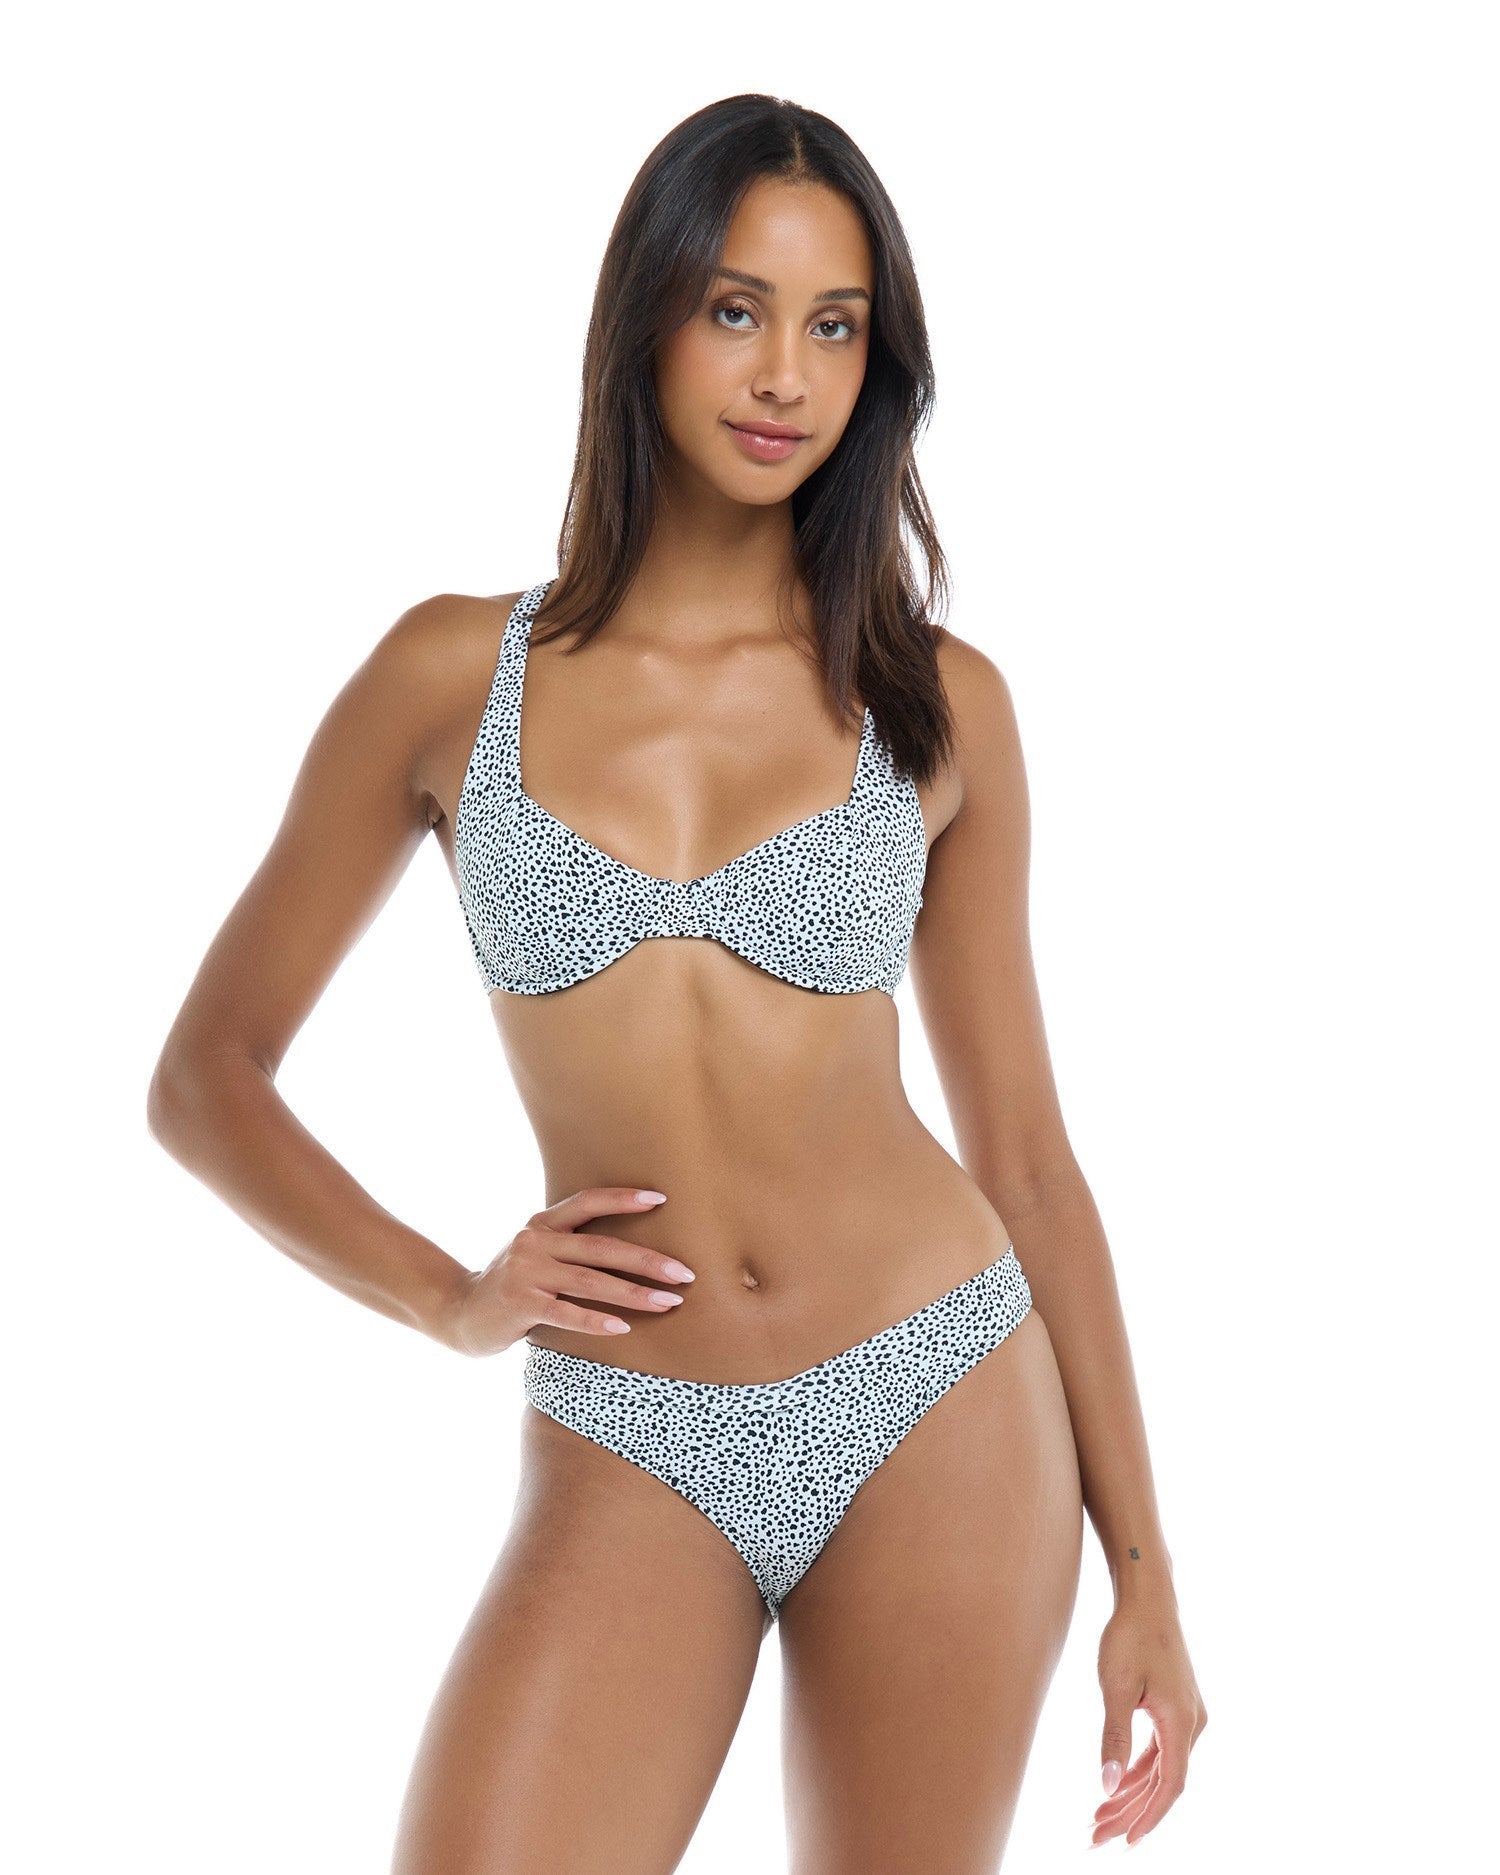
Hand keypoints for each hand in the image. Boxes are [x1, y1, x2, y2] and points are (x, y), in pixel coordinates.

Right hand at [437, 1187, 695, 1357]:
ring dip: (634, 1293)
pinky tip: (624, 1327)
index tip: (661, 1199)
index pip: (587, 1202)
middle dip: (647, 1260)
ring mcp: (526, 1273)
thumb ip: (570, 1247)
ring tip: (669, 1302)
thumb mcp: (536, 1254)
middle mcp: (534, 1241)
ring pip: (591, 1281)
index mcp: (542, 1224)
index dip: (623, 1199)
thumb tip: (632, 1250)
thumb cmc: (513, 1285)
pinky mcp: (520, 1305)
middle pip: (601, 1247)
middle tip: (685, 1272)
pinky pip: (567, 1313)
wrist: (460, 1313)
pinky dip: (596, 1320)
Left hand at [1089, 1589, 1207, 1847]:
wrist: (1148, 1597)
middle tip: (1096, 1836)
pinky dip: (1139, 1770)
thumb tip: (1107, 1786)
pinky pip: (1161, 1750)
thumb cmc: (1130, 1636)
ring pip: (1161, 1768)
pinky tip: (1118, 1785)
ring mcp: (1187, 1715)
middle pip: (1164, 1782)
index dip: (1149, 1816)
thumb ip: (1113, 1738)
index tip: (1125, 1841)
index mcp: (1181, 1722)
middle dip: (1131, 1812)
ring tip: (1099, 1817)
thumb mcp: (1116, 1687)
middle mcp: (1192, 1723)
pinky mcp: (1177, 1707)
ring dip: (1133, 1793)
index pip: (1170, 1786)